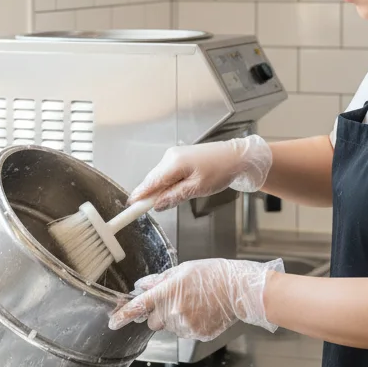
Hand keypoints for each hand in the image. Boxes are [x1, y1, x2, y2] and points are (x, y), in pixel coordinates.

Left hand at [108, 258, 283, 340]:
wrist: (238, 290)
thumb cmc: (213, 275)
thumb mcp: (182, 270)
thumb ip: (159, 280)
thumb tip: (141, 286)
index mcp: (168, 292)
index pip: (138, 306)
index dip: (122, 315)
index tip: (113, 322)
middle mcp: (174, 311)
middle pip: (153, 321)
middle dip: (159, 313)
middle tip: (176, 301)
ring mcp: (186, 325)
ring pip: (169, 328)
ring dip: (174, 319)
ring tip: (193, 305)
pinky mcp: (197, 335)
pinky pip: (184, 333)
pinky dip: (188, 325)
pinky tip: (201, 313)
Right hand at [129, 136, 272, 211]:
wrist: (237, 157)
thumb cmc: (221, 170)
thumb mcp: (197, 188)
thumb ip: (174, 196)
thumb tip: (157, 205)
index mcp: (174, 162)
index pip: (150, 182)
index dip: (139, 196)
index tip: (130, 207)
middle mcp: (170, 156)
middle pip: (152, 180)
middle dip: (150, 195)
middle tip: (147, 210)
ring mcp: (174, 155)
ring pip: (160, 177)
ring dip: (161, 190)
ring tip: (172, 200)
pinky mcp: (180, 157)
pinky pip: (167, 173)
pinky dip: (168, 183)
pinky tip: (176, 190)